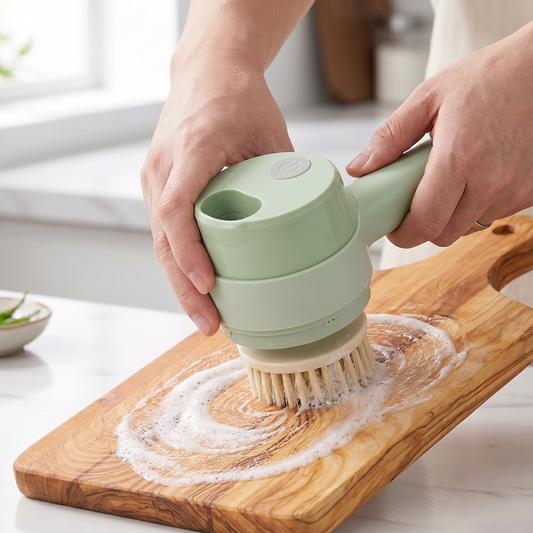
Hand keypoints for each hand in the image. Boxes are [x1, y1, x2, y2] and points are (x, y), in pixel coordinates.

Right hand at [141, 46, 292, 335]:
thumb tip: (311, 220)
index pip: (177, 209)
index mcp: (193, 148)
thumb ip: (287, 176)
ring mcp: (155, 176)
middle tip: (210, 324)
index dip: (189, 251)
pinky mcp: (158, 184)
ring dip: (180, 282)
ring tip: (205, 316)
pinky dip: (180, 261)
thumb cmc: (238, 96)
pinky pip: (165, 230)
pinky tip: (197, 285)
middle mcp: (164, 165)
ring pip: (161, 241)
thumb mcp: (270, 132)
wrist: (207, 71)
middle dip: (184, 287)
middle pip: (164, 239)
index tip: (208, 284)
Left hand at [346, 22, 532, 248]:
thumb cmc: (489, 77)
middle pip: (444, 234)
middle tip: (416, 205)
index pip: (425, 223)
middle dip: (424, 226)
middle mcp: (491, 181)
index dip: (403, 234)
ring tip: (450, 181)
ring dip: (452, 215)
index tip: (395, 228)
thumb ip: (390, 137)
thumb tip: (359, 167)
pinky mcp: (532, 190)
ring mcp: (516, 189)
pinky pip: (495, 214)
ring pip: (469, 227)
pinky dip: (478, 204)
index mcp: (458, 159)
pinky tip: (477, 176)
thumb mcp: (429, 97)